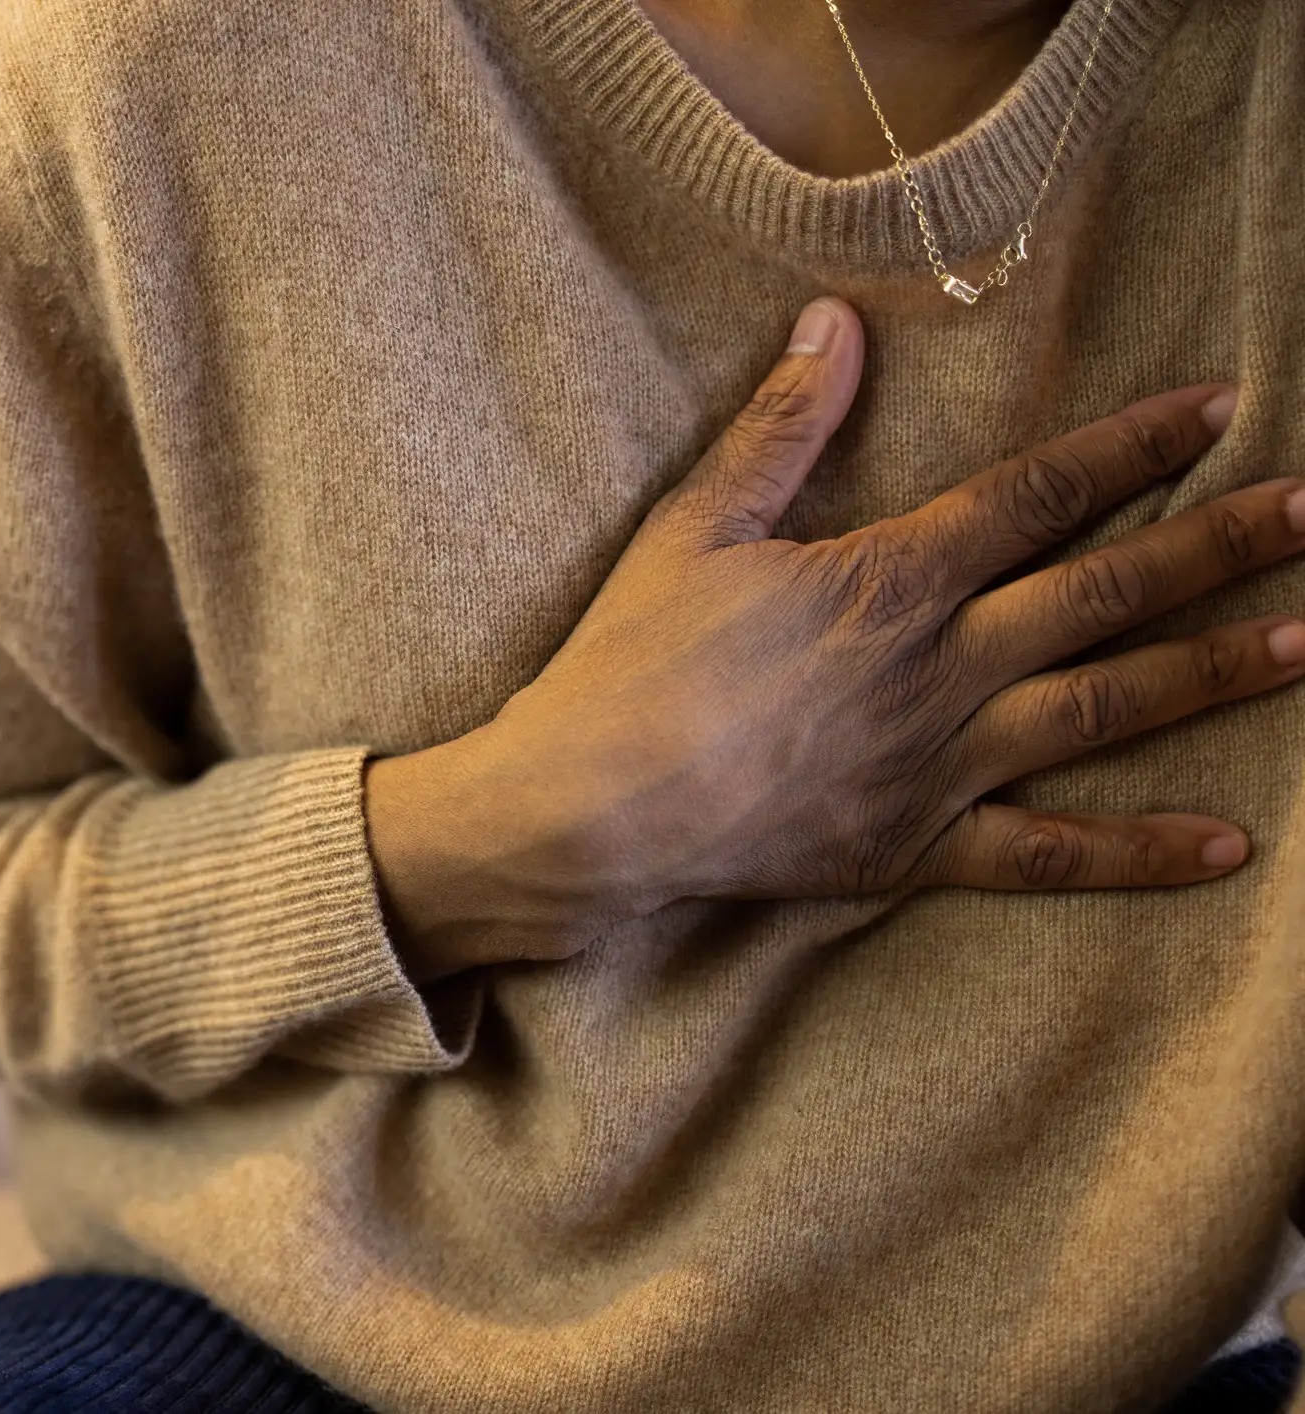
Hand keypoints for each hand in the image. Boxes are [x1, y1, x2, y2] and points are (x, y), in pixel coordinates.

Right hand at [369, 296, 1303, 983]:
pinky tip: (1225, 845)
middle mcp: (940, 667)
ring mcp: (939, 764)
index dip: (1134, 447)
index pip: (1038, 495)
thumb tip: (836, 322)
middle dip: (1216, 548)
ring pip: (1102, 710)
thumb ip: (779, 429)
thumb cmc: (632, 662)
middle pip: (1103, 594)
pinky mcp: (916, 848)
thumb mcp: (694, 527)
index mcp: (890, 579)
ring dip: (1207, 674)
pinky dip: (1136, 853)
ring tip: (1301, 644)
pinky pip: (1045, 855)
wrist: (591, 807)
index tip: (1219, 410)